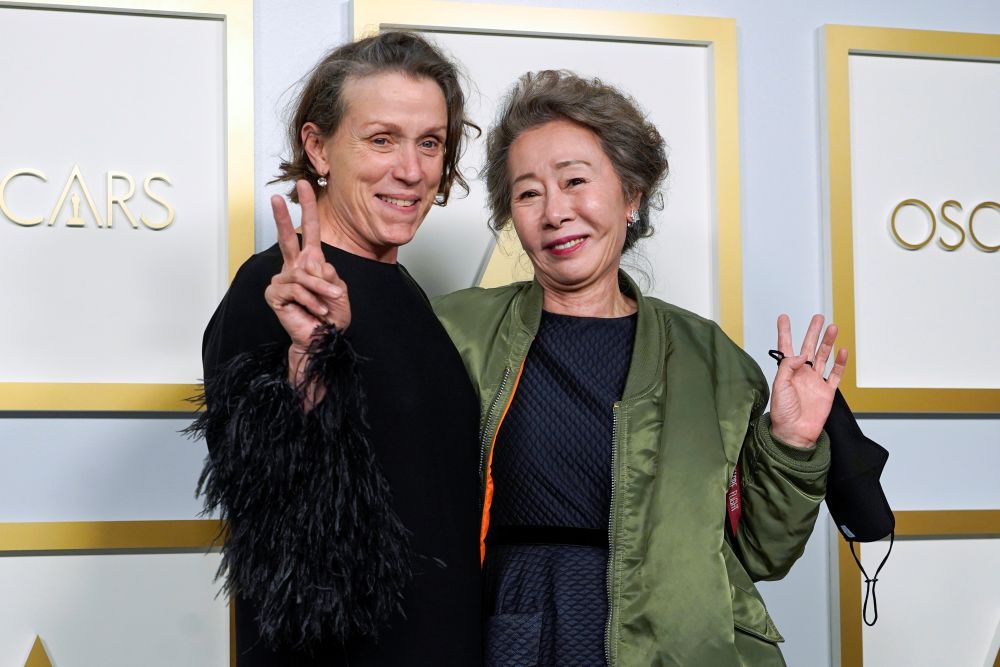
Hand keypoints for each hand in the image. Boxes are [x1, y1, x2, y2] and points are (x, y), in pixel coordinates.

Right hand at [264, 180, 350, 380]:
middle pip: (287, 238)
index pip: (310, 231)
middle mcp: (294, 268)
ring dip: (320, 289)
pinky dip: (310, 299)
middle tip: (275, 197)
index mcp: (311, 262)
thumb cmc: (332, 316)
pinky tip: (316, 310)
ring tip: (328, 302)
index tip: (305, 185)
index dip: (308, 208)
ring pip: (302, 274)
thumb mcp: (338, 290)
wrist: (324, 338)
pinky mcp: (275, 294)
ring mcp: (283, 280)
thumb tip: (315, 264)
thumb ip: (328, 274)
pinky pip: (296, 289)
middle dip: (283, 217)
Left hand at [769, 314, 847, 446]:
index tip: (784, 317)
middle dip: (813, 332)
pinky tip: (842, 350)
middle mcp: (802, 373)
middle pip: (808, 347)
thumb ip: (788, 367)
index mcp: (787, 371)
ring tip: (832, 327)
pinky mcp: (827, 391)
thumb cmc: (782, 412)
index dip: (785, 332)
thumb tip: (800, 355)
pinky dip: (840, 363)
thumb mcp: (779, 386)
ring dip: (828, 342)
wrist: (794, 433)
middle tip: (818, 318)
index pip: (786, 347)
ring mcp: (815, 381)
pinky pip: (836, 374)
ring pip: (823, 356)